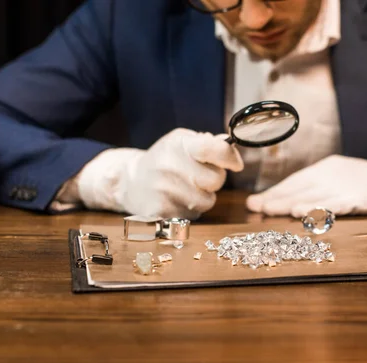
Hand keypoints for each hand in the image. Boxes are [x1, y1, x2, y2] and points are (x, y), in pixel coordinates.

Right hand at [77, 128, 243, 218]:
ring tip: (187, 189)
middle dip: (214, 180)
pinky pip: (193, 215)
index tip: (235, 164)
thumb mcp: (182, 142)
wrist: (132, 181)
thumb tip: (231, 150)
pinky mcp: (161, 212)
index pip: (215, 148)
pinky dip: (190, 210)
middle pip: (216, 180)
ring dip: (203, 197)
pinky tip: (177, 200)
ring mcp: (164, 190)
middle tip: (200, 177)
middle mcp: (170, 165)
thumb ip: (208, 144)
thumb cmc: (165, 159)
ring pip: (207, 201)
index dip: (230, 158)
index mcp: (179, 144)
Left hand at [246, 153, 366, 217]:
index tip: (255, 201)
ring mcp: (345, 185)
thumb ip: (319, 186)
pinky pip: (334, 204)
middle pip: (299, 187)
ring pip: (312, 195)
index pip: (295, 180)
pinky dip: (317, 209)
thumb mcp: (341, 176)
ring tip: (270, 209)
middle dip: (275, 198)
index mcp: (326, 167)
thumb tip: (290, 199)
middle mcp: (332, 174)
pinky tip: (303, 213)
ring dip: (289, 203)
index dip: (274, 191)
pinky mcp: (359, 197)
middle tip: (254, 206)